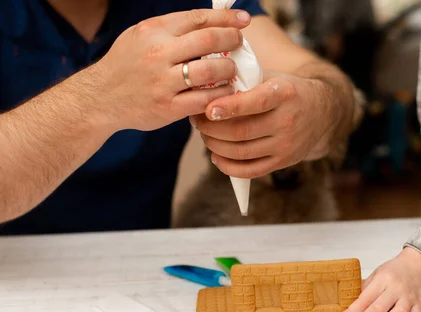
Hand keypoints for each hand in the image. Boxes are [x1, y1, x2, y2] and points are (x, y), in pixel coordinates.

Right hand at [93, 9, 251, 131]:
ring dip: (229, 69)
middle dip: (232, 40)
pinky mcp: (168, 108)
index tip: (243, 20)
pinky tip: (226, 92)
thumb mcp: (140, 36)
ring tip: (231, 70)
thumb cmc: (125, 65)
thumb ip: (171, 29)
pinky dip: (222, 95)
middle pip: (209, 41)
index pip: (198, 18)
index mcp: (153, 31)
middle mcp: (158, 54)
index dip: (226, 18)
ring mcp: (163, 82)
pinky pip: (205, 99)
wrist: (99, 98)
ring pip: (210, 71)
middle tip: (239, 44)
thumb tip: (210, 21)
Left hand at [190, 71, 339, 178]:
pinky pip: (251, 171)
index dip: (229, 108)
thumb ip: (244, 80)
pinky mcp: (283, 161)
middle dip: (212, 129)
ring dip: (215, 146)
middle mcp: (287, 121)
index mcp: (284, 94)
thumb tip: (206, 82)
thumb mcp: (272, 77)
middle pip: (241, 131)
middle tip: (197, 122)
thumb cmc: (287, 90)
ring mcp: (286, 144)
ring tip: (205, 136)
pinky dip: (228, 167)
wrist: (322, 112)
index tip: (207, 110)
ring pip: (242, 152)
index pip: (255, 103)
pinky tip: (216, 157)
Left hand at [336, 248, 420, 311]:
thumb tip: (350, 307)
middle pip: (378, 310)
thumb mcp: (376, 274)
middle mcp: (397, 288)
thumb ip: (365, 290)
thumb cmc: (394, 271)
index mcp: (383, 279)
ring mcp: (410, 298)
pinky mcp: (419, 305)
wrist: (417, 266)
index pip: (364, 299)